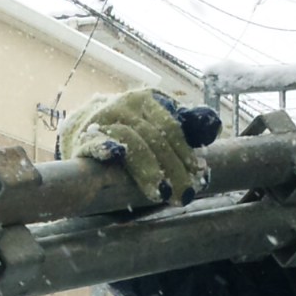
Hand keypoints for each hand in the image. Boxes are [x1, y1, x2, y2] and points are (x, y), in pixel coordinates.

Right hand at [60, 89, 219, 204]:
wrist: (82, 127)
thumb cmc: (129, 130)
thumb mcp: (155, 123)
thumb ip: (184, 127)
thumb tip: (214, 128)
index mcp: (148, 100)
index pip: (171, 126)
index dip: (185, 152)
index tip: (198, 174)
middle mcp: (126, 106)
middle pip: (155, 137)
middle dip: (173, 169)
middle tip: (185, 195)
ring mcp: (103, 120)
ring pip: (131, 141)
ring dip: (148, 169)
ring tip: (161, 193)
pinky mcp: (82, 139)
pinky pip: (95, 143)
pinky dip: (105, 147)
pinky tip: (115, 154)